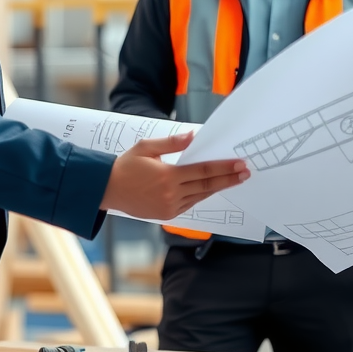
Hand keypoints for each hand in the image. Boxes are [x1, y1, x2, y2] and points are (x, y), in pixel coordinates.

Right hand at [100, 132, 249, 220]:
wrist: (106, 189)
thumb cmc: (126, 165)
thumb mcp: (146, 147)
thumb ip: (171, 143)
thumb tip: (193, 137)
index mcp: (168, 176)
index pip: (203, 170)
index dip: (224, 168)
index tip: (240, 164)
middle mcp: (171, 194)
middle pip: (207, 185)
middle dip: (228, 178)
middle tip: (245, 172)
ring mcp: (169, 207)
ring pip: (201, 196)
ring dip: (218, 187)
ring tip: (234, 179)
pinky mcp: (166, 215)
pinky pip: (190, 204)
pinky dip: (202, 195)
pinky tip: (212, 187)